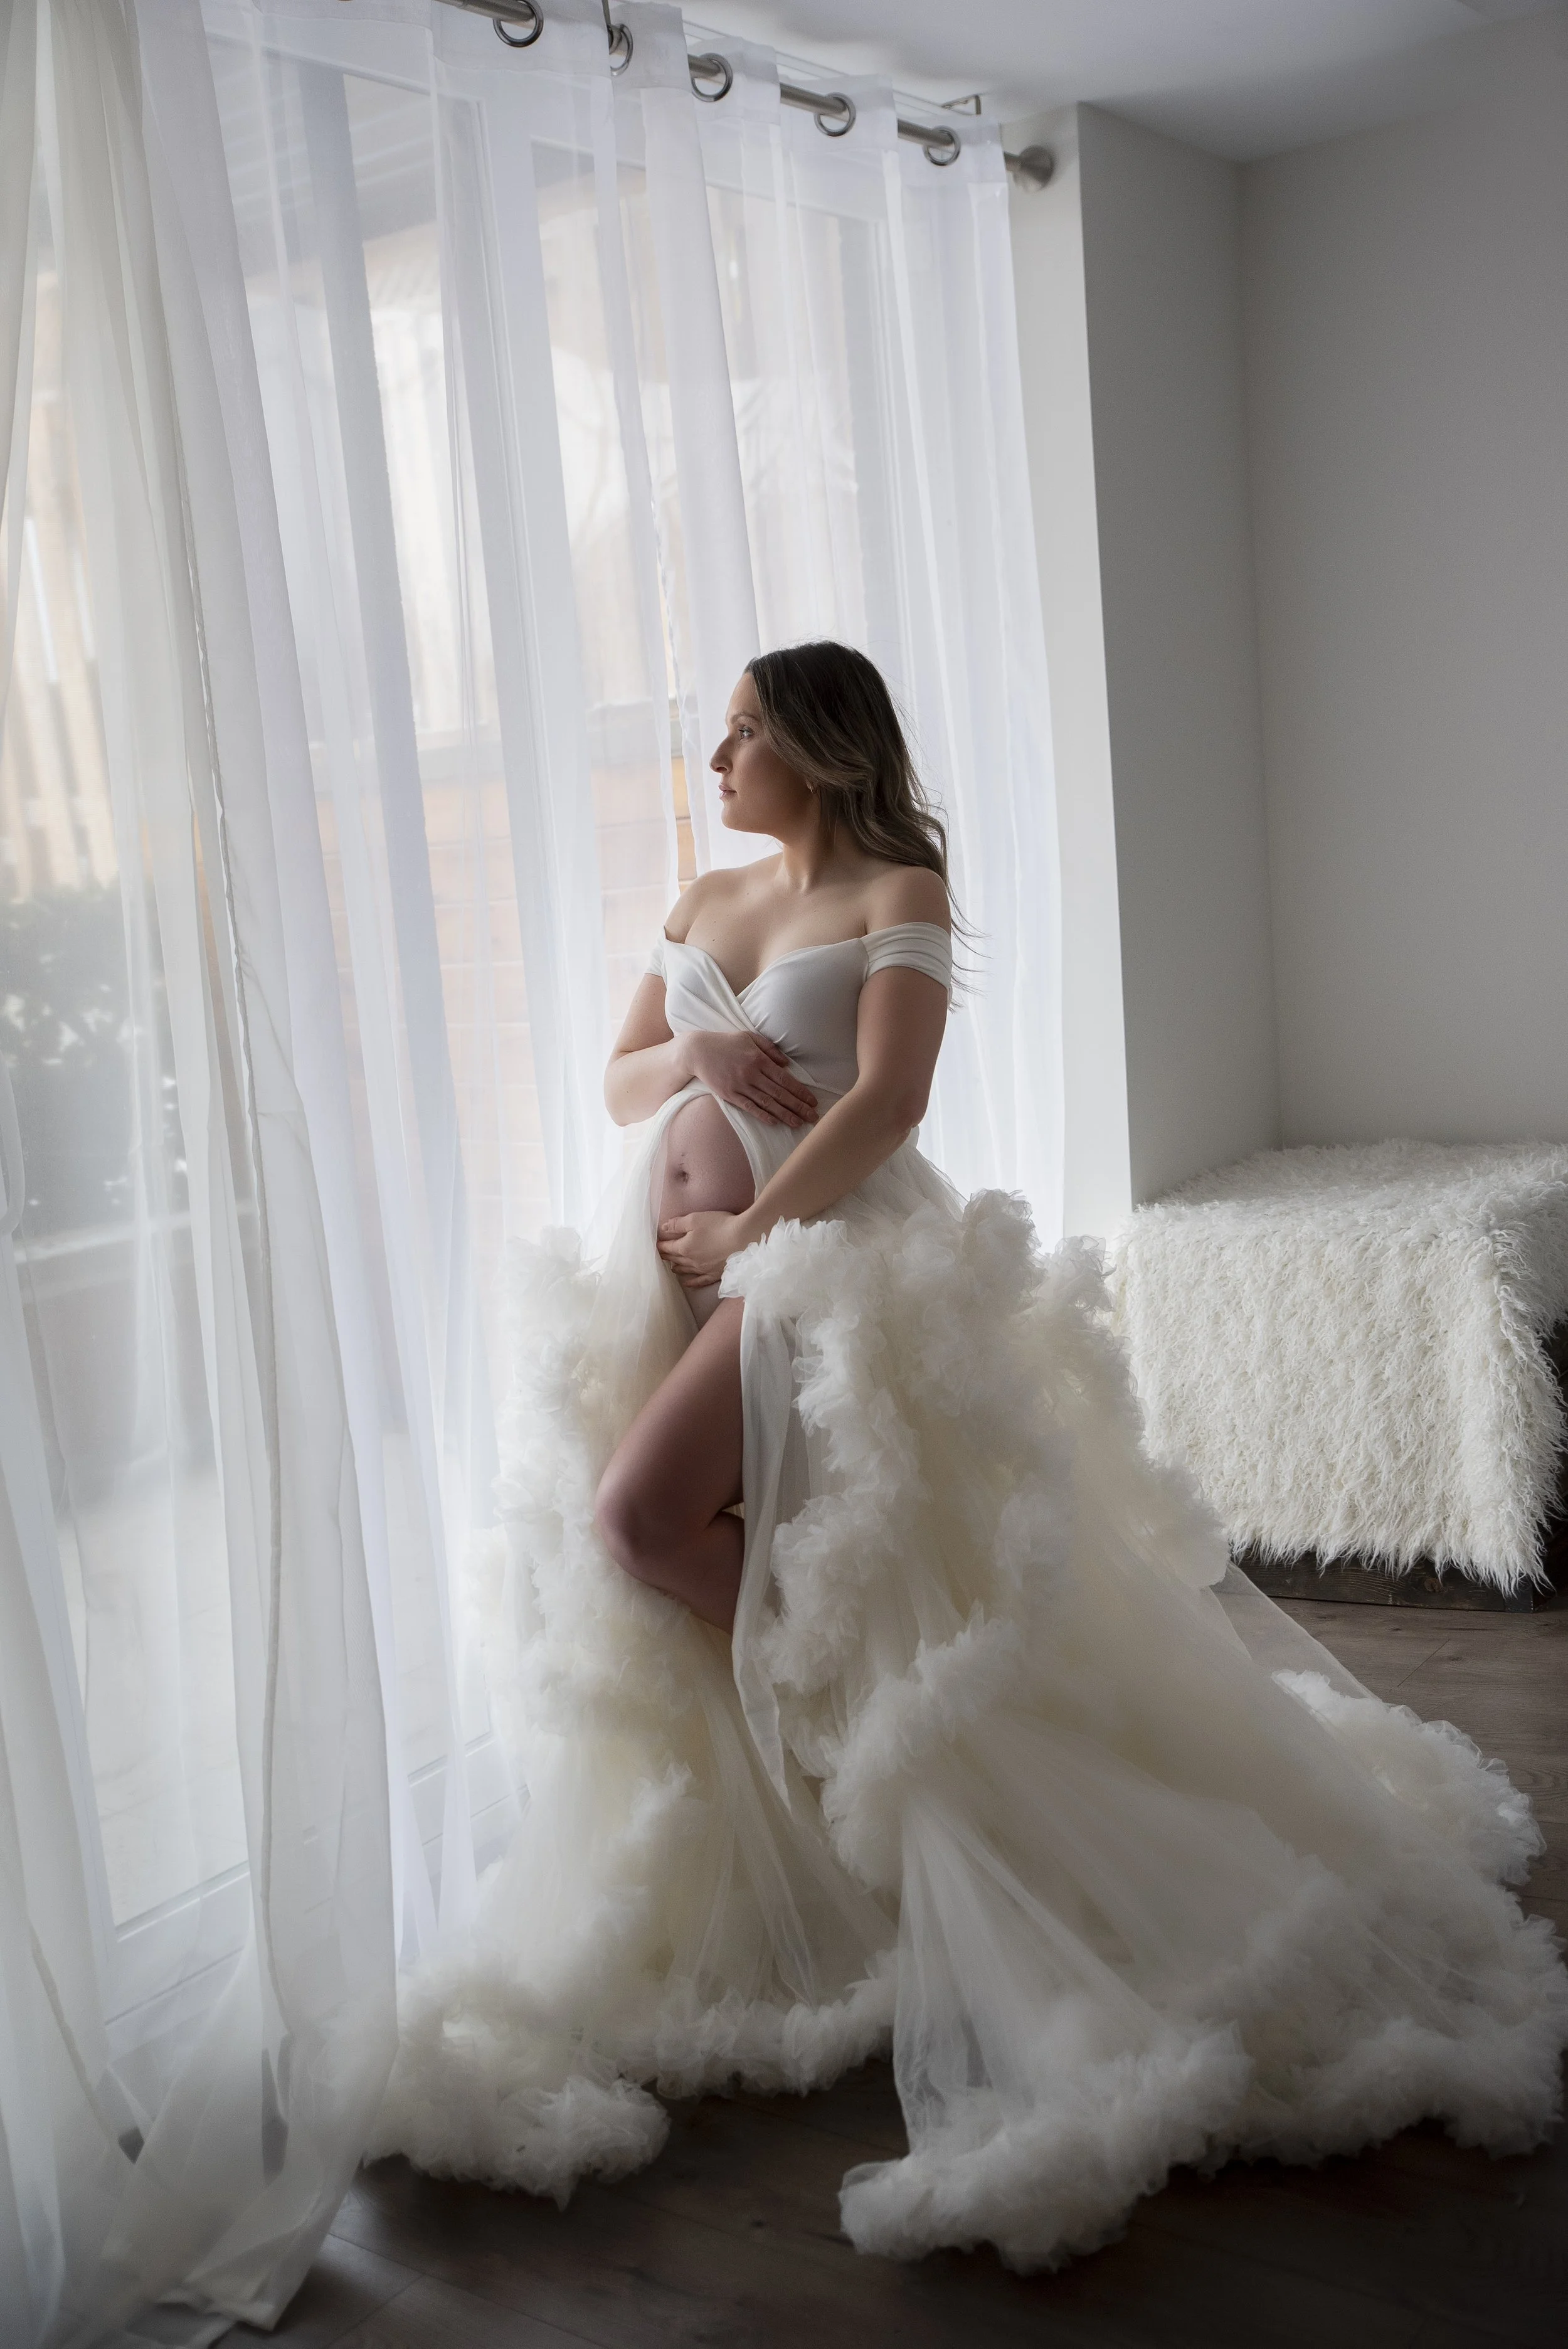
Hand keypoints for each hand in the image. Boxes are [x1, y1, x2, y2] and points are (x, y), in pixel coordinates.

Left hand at [657, 1209, 755, 1288]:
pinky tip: (687, 1284)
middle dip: (667, 1256)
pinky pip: (700, 1281)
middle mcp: (692, 1261)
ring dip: (677, 1268)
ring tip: (672, 1268)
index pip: (668, 1247)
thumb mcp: (695, 1219)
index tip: (655, 1245)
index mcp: (684, 1247)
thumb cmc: (719, 1225)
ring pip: (686, 1270)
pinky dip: (692, 1282)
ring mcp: (704, 1269)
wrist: (744, 1239)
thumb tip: (663, 1228)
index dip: (660, 1245)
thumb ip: (677, 1224)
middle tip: (660, 1256)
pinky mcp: (716, 1274)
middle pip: (675, 1259)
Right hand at [686, 1029, 817, 1127]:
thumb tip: (787, 1064)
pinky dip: (762, 1115)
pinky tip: (774, 1122)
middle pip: (779, 1093)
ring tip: (798, 1124)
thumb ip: (770, 1049)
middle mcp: (751, 1073)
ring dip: (784, 1114)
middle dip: (798, 1106)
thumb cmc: (726, 1043)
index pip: (785, 1079)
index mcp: (759, 1059)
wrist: (697, 1051)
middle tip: (813, 1117)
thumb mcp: (749, 1037)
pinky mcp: (729, 1094)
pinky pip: (749, 1107)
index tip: (813, 1101)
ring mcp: (740, 1085)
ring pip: (767, 1103)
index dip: (800, 1091)